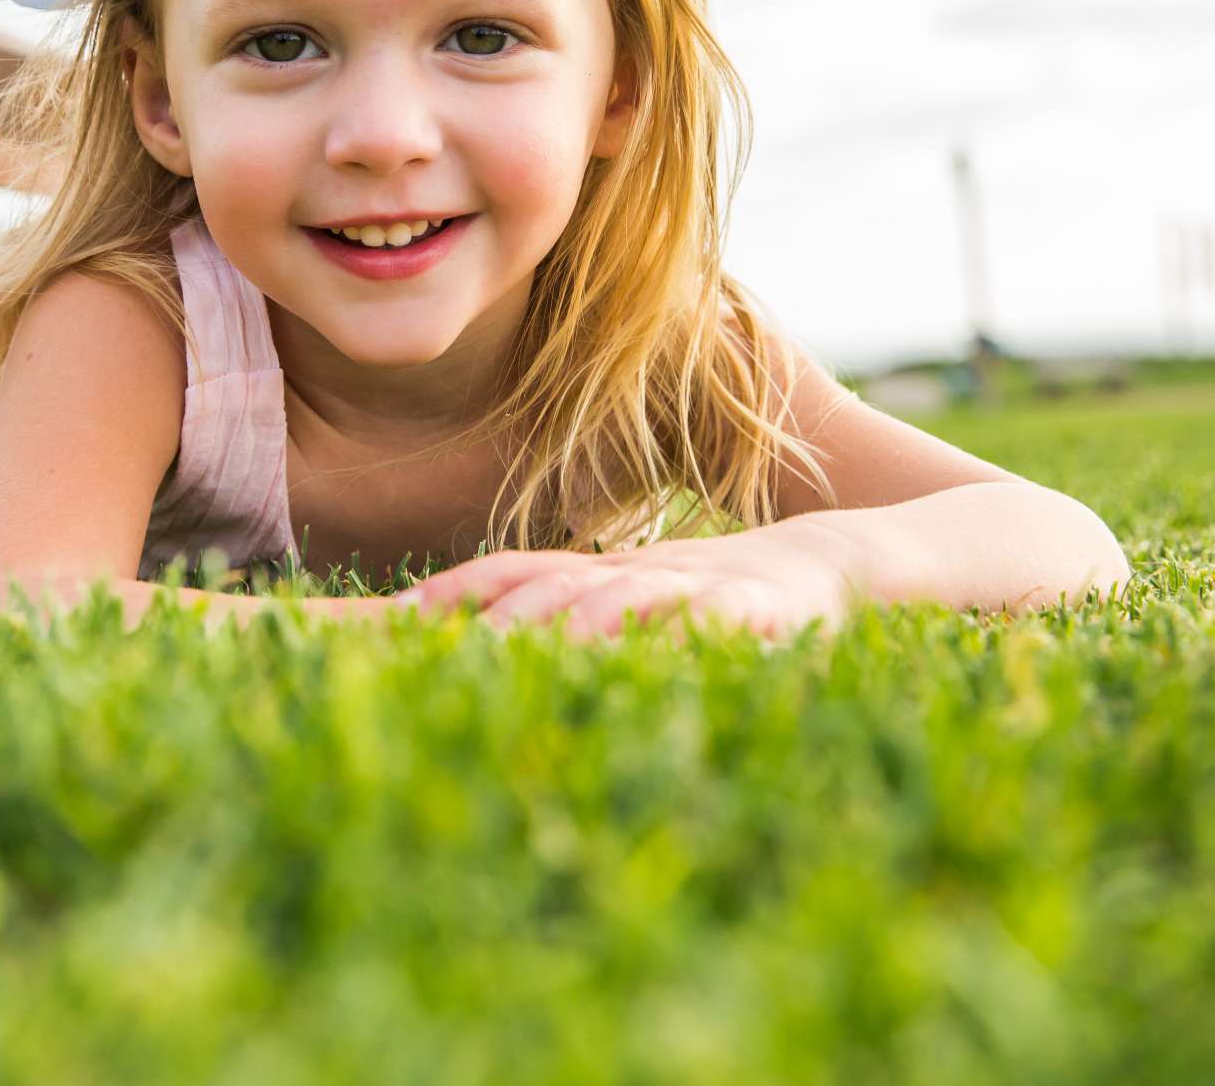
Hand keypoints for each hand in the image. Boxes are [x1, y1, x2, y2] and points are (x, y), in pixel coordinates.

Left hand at [390, 524, 861, 642]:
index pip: (507, 576)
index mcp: (591, 579)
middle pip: (550, 585)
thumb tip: (468, 651)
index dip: (452, 592)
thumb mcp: (620, 611)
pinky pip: (718, 617)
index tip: (393, 616)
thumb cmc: (700, 599)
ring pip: (622, 598)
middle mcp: (628, 577)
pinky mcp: (755, 611)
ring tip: (526, 644)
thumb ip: (551, 624)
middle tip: (435, 643)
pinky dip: (686, 628)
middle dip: (490, 612)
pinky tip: (663, 643)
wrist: (822, 564)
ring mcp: (690, 590)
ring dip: (574, 620)